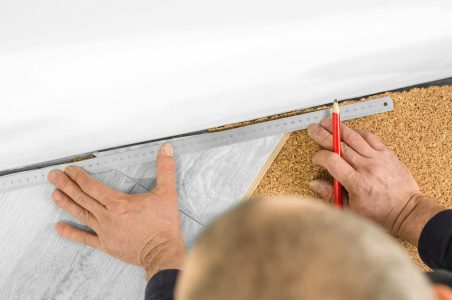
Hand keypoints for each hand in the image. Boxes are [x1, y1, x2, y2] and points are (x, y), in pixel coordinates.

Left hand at [47, 144, 183, 278]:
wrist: (162, 252)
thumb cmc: (163, 224)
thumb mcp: (167, 193)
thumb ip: (165, 169)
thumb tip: (166, 149)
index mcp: (119, 203)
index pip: (93, 187)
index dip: (80, 177)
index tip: (70, 170)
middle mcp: (108, 217)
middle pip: (82, 198)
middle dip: (66, 185)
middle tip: (53, 176)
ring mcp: (105, 231)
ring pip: (81, 214)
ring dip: (66, 203)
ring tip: (54, 194)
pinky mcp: (106, 244)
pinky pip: (85, 238)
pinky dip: (71, 232)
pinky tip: (59, 227)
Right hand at [307, 118, 442, 243]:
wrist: (407, 211)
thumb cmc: (381, 214)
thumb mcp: (351, 210)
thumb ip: (330, 195)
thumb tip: (314, 184)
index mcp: (357, 183)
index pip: (332, 161)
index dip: (320, 156)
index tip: (316, 158)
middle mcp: (367, 168)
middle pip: (341, 145)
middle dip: (324, 135)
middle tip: (314, 129)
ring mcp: (379, 159)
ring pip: (354, 138)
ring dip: (339, 128)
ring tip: (328, 122)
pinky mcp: (387, 155)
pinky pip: (370, 138)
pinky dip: (358, 132)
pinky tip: (349, 130)